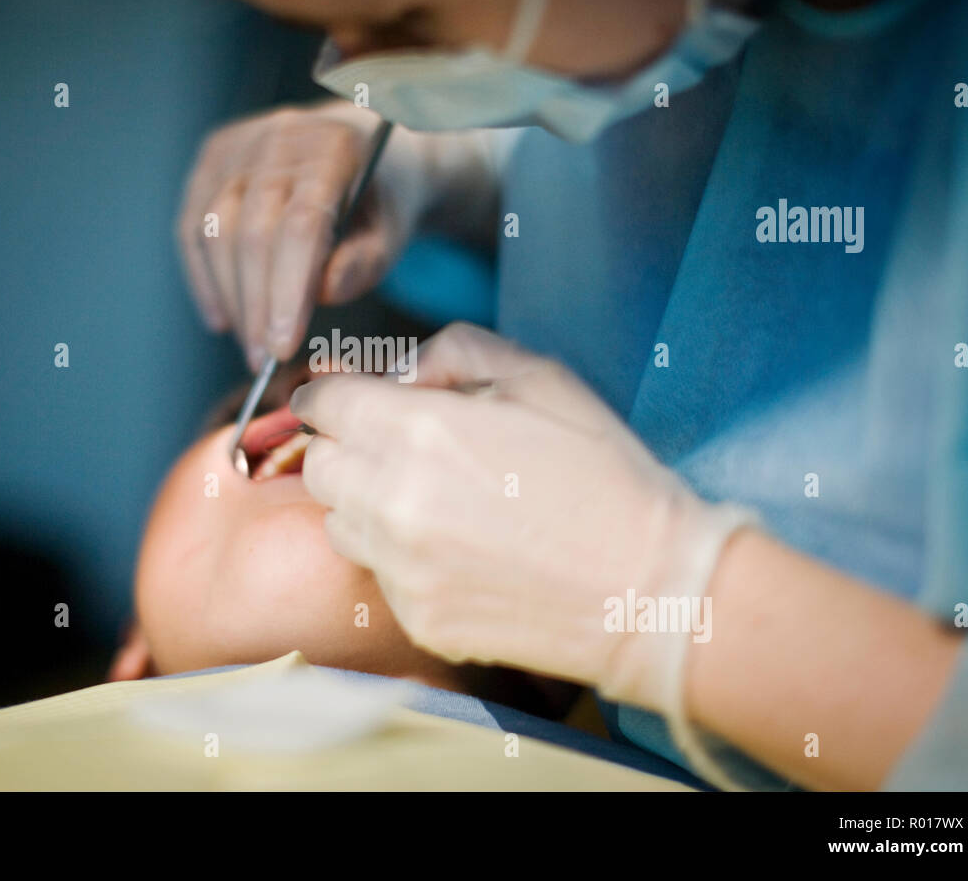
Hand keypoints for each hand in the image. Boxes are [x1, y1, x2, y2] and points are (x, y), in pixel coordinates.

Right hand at [176, 101, 424, 370]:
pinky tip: (222, 318)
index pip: (300, 226)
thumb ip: (365, 264)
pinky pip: (193, 227)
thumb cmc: (377, 203)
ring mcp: (239, 145)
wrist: (361, 150)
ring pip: (215, 231)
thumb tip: (323, 293)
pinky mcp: (212, 159)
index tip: (282, 347)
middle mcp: (280, 138)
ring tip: (250, 344)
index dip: (286, 292)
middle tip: (262, 360)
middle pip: (251, 233)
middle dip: (254, 307)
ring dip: (229, 298)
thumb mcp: (390, 235)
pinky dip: (203, 280)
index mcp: (333, 149)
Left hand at [290, 322, 754, 718]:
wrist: (649, 586)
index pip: (320, 406)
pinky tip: (459, 554)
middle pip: (318, 466)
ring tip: (431, 504)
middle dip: (345, 449)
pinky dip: (401, 560)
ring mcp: (399, 567)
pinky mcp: (415, 616)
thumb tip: (396, 370)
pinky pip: (377, 577)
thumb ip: (453, 352)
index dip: (329, 398)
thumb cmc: (602, 473)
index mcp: (416, 429)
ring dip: (364, 506)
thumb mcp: (540, 377)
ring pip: (337, 524)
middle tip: (395, 451)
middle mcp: (392, 500)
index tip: (343, 403)